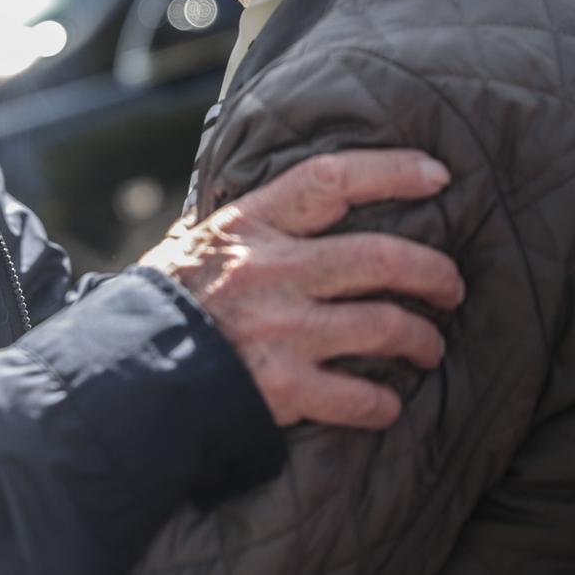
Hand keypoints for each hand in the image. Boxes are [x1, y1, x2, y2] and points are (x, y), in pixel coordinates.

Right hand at [139, 150, 464, 430]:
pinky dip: (383, 403)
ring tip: (428, 346)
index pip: (331, 180)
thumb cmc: (161, 302)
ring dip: (421, 339)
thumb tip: (289, 200)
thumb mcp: (192, 242)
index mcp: (249, 226)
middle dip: (433, 271)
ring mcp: (281, 329)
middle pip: (380, 256)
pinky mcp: (284, 387)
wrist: (123, 371)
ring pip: (385, 325)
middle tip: (451, 286)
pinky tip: (385, 403)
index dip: (391, 171)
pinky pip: (361, 397)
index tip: (436, 174)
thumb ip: (244, 225)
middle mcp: (272, 271)